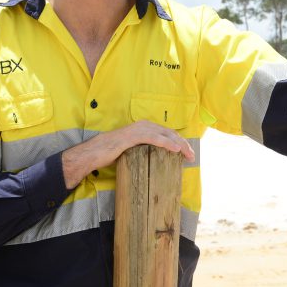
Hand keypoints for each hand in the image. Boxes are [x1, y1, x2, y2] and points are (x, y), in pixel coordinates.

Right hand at [60, 120, 194, 188]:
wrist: (94, 153)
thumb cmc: (111, 153)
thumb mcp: (133, 151)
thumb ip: (144, 151)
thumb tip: (156, 161)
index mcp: (144, 127)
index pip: (167, 133)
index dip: (180, 142)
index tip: (187, 154)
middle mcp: (143, 125)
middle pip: (170, 133)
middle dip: (183, 144)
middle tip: (192, 157)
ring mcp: (138, 129)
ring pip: (165, 135)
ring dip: (179, 144)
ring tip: (187, 155)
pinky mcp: (133, 136)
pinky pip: (154, 138)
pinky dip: (167, 143)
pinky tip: (175, 149)